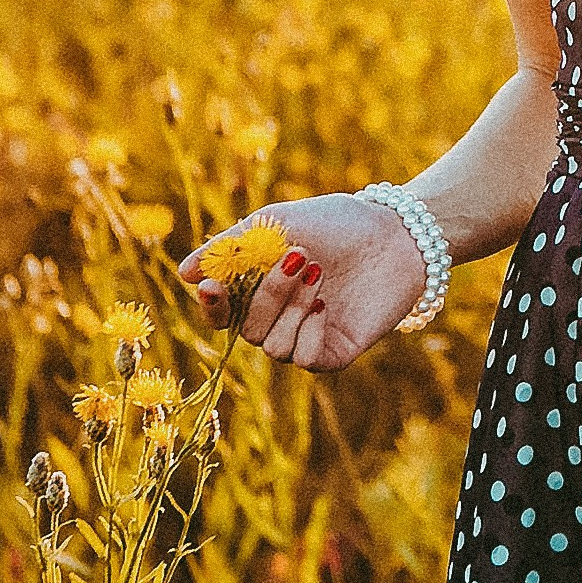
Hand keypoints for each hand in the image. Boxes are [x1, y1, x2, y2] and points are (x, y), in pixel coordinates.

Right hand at [176, 193, 427, 372]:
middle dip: (268, 294)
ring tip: (319, 274)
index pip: (221, 313)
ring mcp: (307, 336)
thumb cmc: (338, 222)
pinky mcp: (335, 352)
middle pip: (246, 329)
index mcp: (261, 288)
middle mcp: (280, 318)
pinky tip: (327, 305)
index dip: (211, 305)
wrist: (398, 232)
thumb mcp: (279, 223)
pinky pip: (304, 360)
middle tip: (300, 256)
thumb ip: (232, 246)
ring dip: (291, 308)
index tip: (210, 286)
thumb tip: (183, 272)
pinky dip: (310, 332)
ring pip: (273, 346)